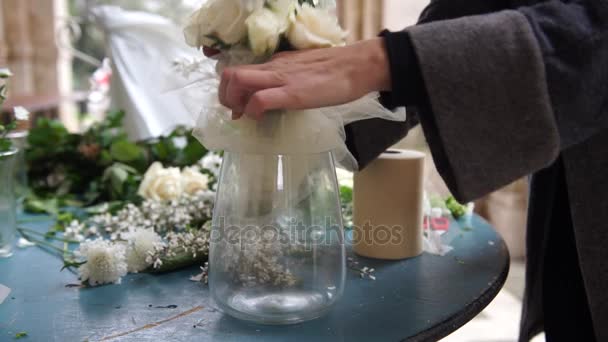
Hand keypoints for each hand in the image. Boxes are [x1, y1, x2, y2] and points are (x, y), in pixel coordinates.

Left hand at [216, 38, 391, 119]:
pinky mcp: (292, 93)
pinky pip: (260, 99)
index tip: (239, 108)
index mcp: (275, 64)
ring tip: (245, 116)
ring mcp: (280, 79)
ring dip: (233, 102)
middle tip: (236, 113)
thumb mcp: (303, 73)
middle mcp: (272, 68)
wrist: (358, 66)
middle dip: (225, 97)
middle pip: (230, 74)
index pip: (240, 71)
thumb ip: (287, 83)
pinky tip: (261, 119)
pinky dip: (253, 111)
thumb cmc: (336, 73)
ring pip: (237, 81)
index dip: (231, 91)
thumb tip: (275, 100)